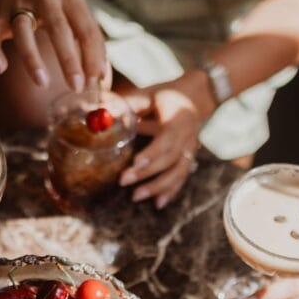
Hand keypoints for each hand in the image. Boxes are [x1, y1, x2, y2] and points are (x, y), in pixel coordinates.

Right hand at [0, 0, 106, 90]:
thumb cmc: (55, 1)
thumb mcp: (75, 9)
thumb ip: (89, 38)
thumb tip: (101, 76)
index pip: (85, 28)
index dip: (92, 56)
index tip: (95, 80)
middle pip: (58, 29)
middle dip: (68, 60)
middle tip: (76, 87)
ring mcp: (19, 5)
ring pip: (23, 32)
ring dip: (32, 59)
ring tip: (43, 83)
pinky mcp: (0, 15)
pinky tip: (1, 68)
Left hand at [120, 73, 212, 207]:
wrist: (196, 97)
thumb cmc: (167, 96)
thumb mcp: (149, 94)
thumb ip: (129, 103)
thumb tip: (102, 112)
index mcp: (178, 119)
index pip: (167, 139)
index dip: (152, 153)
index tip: (135, 163)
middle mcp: (187, 137)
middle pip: (169, 159)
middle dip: (147, 173)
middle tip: (124, 181)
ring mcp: (190, 150)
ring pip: (178, 172)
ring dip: (158, 187)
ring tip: (136, 197)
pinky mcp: (188, 159)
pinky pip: (181, 178)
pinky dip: (171, 192)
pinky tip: (158, 204)